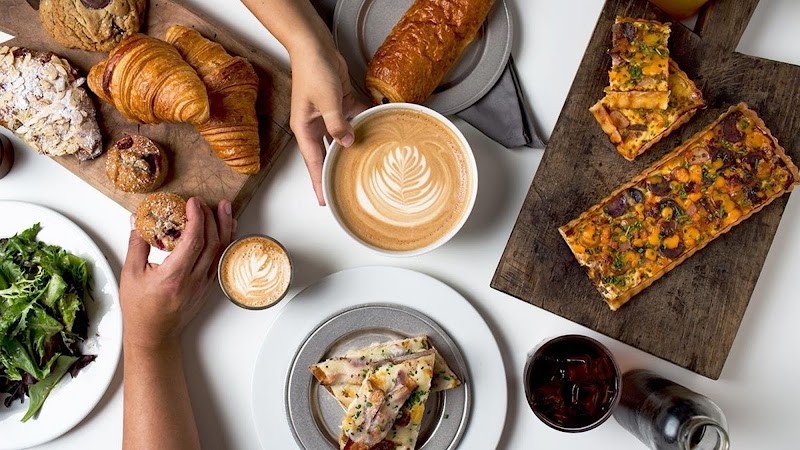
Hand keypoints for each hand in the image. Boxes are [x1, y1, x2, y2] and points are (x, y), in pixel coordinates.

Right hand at [120, 198, 235, 350]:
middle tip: (205, 202)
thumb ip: (136, 244)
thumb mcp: (131, 274)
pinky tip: (225, 231)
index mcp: (174, 276)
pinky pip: (221, 260)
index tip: (193, 202)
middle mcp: (194, 280)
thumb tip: (137, 220)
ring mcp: (204, 284)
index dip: (197, 218)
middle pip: (212, 243)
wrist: (155, 334)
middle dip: (211, 218)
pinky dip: (224, 242)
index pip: (193, 241)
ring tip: (225, 208)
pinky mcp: (208, 286)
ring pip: (220, 251)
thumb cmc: (140, 308)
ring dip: (224, 228)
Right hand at [290, 43, 366, 204]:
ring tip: (363, 165)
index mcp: (304, 128)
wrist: (315, 46)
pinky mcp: (339, 103)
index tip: (323, 200)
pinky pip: (352, 119)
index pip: (313, 162)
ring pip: (341, 138)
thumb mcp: (326, 101)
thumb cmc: (313, 71)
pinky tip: (376, 131)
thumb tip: (347, 144)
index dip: (318, 182)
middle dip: (334, 171)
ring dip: (352, 148)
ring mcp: (327, 114)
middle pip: (326, 154)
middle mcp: (314, 124)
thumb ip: (338, 124)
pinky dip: (363, 123)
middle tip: (345, 189)